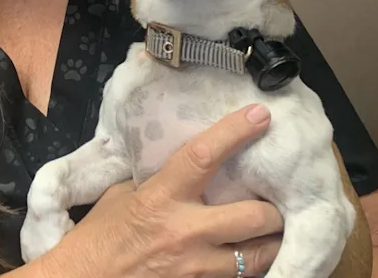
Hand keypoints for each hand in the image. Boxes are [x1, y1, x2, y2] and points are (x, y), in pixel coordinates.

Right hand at [40, 104, 282, 277]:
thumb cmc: (101, 235)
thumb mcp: (124, 195)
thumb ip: (159, 180)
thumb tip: (189, 164)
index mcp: (162, 197)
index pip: (204, 156)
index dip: (234, 132)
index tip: (259, 115)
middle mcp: (186, 232)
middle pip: (254, 217)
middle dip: (273, 209)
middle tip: (276, 198)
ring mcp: (196, 269)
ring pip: (258, 256)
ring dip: (270, 242)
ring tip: (275, 229)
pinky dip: (249, 267)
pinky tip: (250, 256)